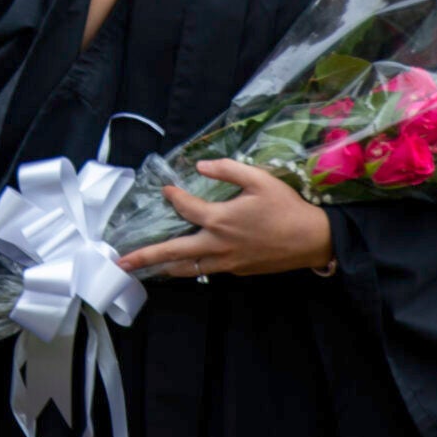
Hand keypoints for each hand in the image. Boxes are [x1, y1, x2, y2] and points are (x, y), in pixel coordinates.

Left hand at [116, 159, 332, 278]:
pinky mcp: (239, 270)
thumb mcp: (259, 179)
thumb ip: (227, 169)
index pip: (184, 208)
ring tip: (145, 269)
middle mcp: (218, 245)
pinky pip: (208, 269)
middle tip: (120, 263)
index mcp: (220, 220)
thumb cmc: (287, 208)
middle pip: (173, 253)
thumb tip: (201, 165)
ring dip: (165, 267)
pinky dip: (191, 267)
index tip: (166, 189)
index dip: (172, 196)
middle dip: (144, 258)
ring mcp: (228, 262)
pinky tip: (185, 262)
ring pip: (189, 268)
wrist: (315, 240)